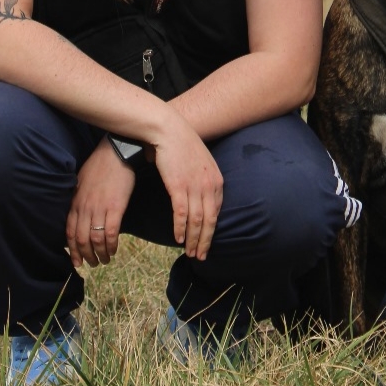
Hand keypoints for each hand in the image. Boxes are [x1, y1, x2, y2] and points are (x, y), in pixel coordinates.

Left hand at [66, 138, 135, 267]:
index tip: (76, 262)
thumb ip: (79, 200)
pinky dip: (111, 246)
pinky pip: (110, 233)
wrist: (116, 152)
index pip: (69, 233)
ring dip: (100, 254)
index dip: (72, 250)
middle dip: (86, 256)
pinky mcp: (115, 208)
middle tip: (92, 264)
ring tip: (105, 260)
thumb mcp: (82, 182)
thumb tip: (79, 213)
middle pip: (81, 240)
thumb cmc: (100, 165)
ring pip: (95, 240)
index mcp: (76, 203)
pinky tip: (114, 250)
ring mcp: (99, 208)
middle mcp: (85, 208)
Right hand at [151, 119, 222, 260]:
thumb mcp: (200, 162)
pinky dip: (180, 228)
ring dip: (193, 240)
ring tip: (190, 253)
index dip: (212, 230)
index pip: (217, 212)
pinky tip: (178, 238)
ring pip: (197, 221)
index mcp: (217, 180)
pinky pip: (181, 214)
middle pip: (210, 221)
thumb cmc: (182, 144)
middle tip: (201, 256)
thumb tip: (198, 194)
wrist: (168, 129)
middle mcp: (209, 185)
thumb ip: (203, 179)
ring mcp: (195, 186)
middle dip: (205, 241)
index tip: (207, 242)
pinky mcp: (178, 186)